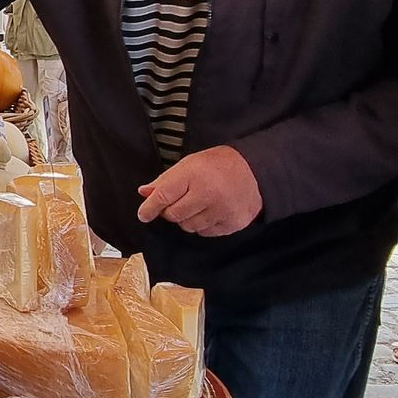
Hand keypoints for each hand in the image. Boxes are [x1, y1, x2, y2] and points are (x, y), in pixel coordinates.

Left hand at [137, 146, 261, 235]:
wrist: (254, 170)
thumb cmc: (216, 166)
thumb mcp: (189, 165)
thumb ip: (165, 180)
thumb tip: (144, 193)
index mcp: (194, 174)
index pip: (163, 196)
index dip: (149, 208)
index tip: (143, 215)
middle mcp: (208, 193)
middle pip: (174, 216)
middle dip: (171, 211)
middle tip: (180, 201)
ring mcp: (222, 210)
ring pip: (189, 227)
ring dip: (188, 219)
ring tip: (198, 205)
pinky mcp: (232, 223)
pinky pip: (205, 233)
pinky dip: (203, 225)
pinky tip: (211, 211)